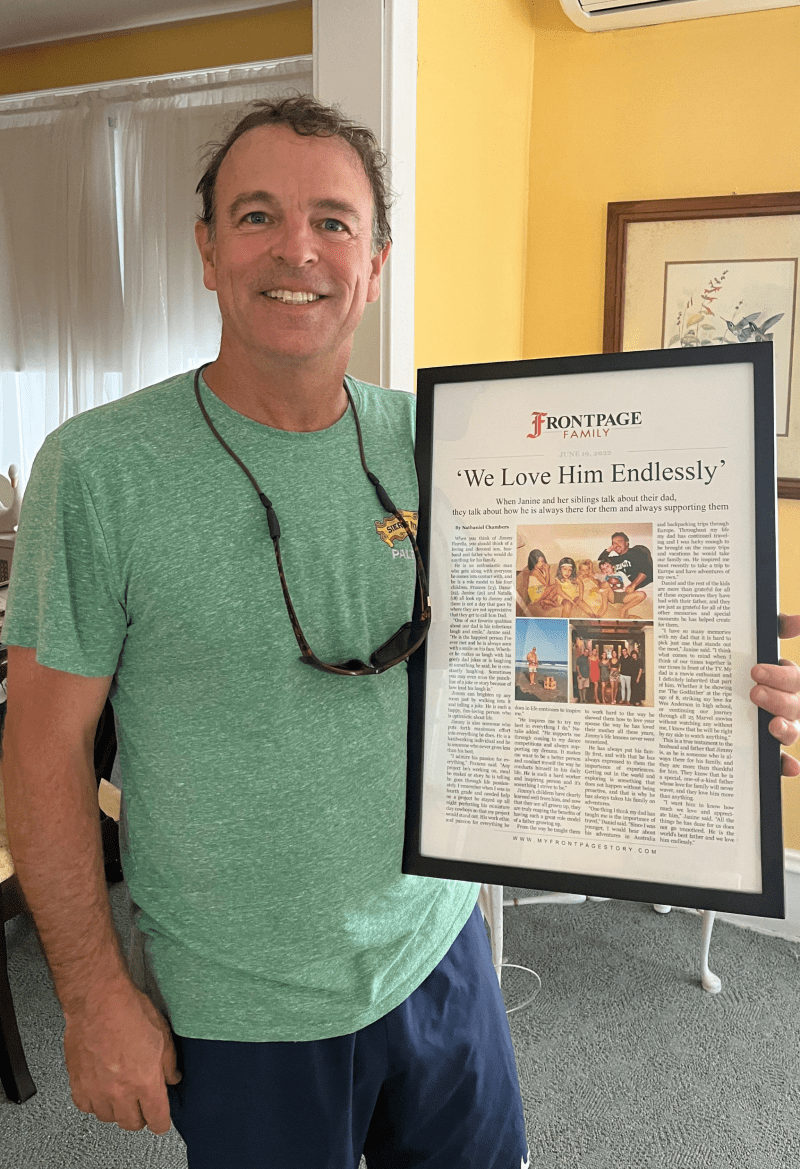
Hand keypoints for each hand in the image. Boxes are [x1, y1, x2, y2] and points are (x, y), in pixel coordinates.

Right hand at [64, 980, 181, 1134]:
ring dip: (117, 1110)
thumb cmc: (129, 1010)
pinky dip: (94, 1103)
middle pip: (132, 1124)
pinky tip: (101, 1090)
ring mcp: (97, 1089)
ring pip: (109, 1118)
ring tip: (122, 1094)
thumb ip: (169, 1063)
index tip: (161, 1117)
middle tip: (143, 1104)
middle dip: (141, 1116)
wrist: (98, 999)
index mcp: (145, 1081)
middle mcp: (120, 1091)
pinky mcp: (78, 1083)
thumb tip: (172, 1078)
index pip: (157, 1120)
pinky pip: (86, 1107)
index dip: (162, 1121)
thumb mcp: (163, 1033)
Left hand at [750, 614, 799, 776]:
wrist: (708, 690)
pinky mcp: (767, 752)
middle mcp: (788, 706)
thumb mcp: (751, 644)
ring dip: (786, 730)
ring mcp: (779, 729)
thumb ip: (773, 628)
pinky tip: (790, 767)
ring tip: (770, 726)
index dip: (780, 675)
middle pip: (794, 705)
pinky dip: (787, 765)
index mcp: (787, 681)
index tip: (755, 671)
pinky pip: (781, 762)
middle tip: (754, 693)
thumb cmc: (740, 666)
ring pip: (791, 732)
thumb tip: (796, 619)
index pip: (794, 679)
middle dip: (777, 699)